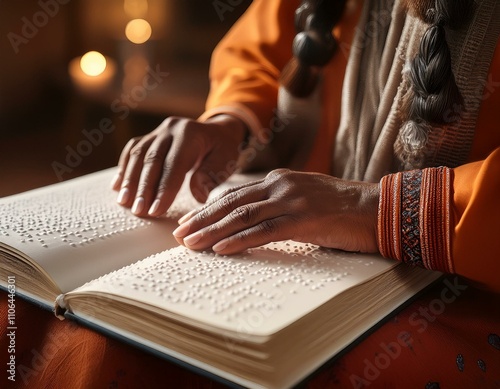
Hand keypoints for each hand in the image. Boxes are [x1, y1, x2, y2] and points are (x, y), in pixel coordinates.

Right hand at [111, 115, 246, 216]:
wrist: (217, 130)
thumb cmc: (222, 150)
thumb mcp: (226, 160)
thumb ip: (212, 175)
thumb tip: (198, 195)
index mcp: (190, 134)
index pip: (174, 164)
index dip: (164, 188)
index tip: (156, 210)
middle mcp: (171, 129)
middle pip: (152, 159)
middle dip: (143, 188)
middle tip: (139, 211)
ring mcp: (157, 132)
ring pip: (138, 155)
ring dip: (129, 180)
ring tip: (124, 203)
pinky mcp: (149, 137)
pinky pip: (132, 151)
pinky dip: (124, 169)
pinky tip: (117, 186)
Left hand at [172, 169, 379, 253]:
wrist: (377, 208)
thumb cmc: (341, 208)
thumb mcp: (304, 198)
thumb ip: (278, 203)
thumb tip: (253, 221)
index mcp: (278, 180)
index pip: (235, 194)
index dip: (209, 209)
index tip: (189, 222)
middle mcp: (280, 186)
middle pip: (232, 203)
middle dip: (202, 219)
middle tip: (179, 234)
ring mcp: (291, 201)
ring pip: (243, 216)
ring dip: (213, 231)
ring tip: (191, 244)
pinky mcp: (303, 219)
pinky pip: (265, 230)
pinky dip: (240, 240)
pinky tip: (222, 249)